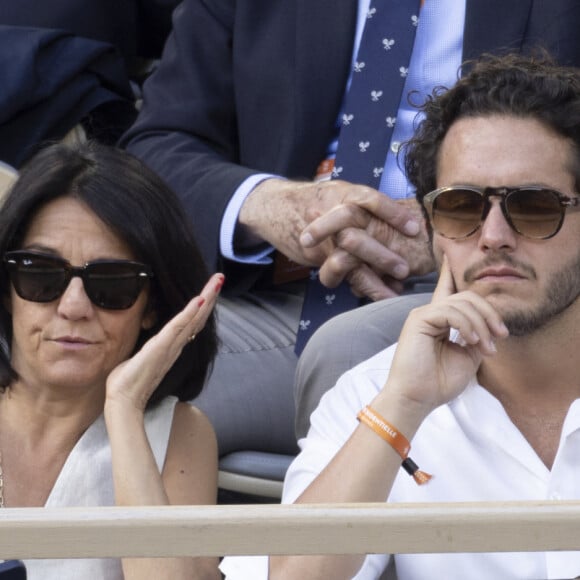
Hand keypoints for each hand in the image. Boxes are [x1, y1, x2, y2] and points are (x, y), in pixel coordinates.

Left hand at [105, 273, 223, 410]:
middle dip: (211, 296)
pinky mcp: (161, 347)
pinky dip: (190, 313)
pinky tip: (199, 299)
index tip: (211, 287)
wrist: (124, 401)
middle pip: (199, 317)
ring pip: (193, 318)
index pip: (192, 321)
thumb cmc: (130, 382)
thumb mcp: (142, 356)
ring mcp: (170, 346)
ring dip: (206, 298)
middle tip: (220, 277)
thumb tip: (149, 336)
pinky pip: (178, 327)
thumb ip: (151, 345)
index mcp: (173, 346)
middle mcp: (176, 345)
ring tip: (216, 282)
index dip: (203, 304)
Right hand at [238, 178, 421, 298]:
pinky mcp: (313, 255)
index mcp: (342, 194)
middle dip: (381, 255)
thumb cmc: (316, 200)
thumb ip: (365, 205)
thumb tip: (407, 222)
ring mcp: (320, 237)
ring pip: (345, 262)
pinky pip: (333, 275)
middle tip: (404, 269)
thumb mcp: (340, 192)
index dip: (393, 213)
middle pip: (356, 236)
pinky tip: (375, 293)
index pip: (369, 200)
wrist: (275, 206)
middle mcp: (330, 214)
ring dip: (370, 280)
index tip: (414, 228)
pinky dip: (357, 286)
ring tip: (391, 292)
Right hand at [383, 256, 508, 416]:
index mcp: (439, 320)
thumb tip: (486, 327)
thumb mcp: (467, 358)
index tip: (450, 254)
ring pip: (463, 303)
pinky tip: (470, 341)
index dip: (449, 272)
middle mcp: (429, 313)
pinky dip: (467, 325)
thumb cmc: (438, 383)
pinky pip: (451, 311)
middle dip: (489, 313)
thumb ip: (476, 337)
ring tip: (486, 349)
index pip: (447, 290)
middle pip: (467, 296)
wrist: (417, 398)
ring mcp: (423, 314)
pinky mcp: (419, 319)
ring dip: (482, 326)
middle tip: (500, 337)